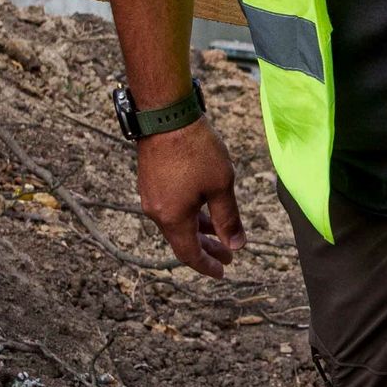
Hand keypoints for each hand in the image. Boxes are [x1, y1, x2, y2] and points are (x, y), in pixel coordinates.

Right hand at [135, 122, 242, 276]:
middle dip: (207, 249)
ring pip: (177, 223)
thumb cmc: (195, 150)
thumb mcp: (221, 186)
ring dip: (199, 230)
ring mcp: (151, 196)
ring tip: (220, 234)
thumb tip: (236, 244)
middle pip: (182, 240)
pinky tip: (204, 209)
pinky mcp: (151, 181)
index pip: (189, 254)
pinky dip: (189, 215)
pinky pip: (172, 208)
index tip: (223, 272)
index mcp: (172, 218)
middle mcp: (156, 211)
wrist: (166, 115)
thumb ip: (228, 219)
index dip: (207, 266)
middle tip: (228, 255)